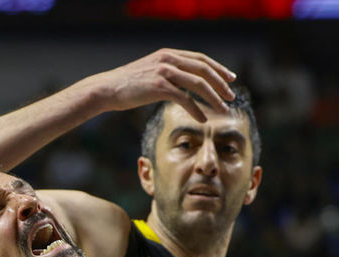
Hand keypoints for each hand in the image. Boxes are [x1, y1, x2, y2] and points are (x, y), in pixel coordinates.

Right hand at [89, 49, 236, 122]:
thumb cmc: (127, 85)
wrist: (107, 89)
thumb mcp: (150, 72)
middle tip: (231, 96)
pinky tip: (202, 119)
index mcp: (168, 54)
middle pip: (204, 69)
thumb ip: (168, 73)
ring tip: (223, 109)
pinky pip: (185, 98)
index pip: (200, 59)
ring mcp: (164, 72)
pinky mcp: (159, 87)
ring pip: (198, 83)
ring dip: (214, 97)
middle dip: (221, 83)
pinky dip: (196, 110)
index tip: (230, 79)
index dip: (218, 68)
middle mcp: (168, 59)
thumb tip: (183, 84)